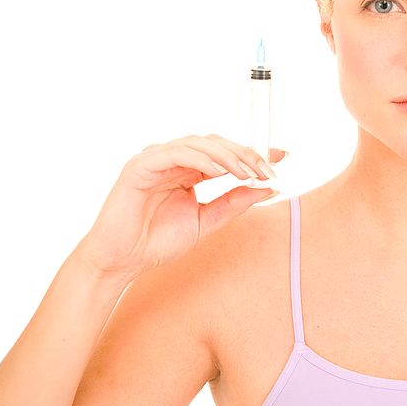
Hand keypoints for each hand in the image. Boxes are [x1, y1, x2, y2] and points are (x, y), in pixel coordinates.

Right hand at [75, 134, 286, 281]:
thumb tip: (268, 188)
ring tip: (248, 171)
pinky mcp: (140, 166)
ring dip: (227, 155)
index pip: (226, 153)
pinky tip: (218, 171)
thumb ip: (233, 203)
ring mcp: (156, 160)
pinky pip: (174, 153)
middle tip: (268, 168)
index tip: (283, 157)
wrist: (123, 262)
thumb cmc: (158, 242)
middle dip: (246, 153)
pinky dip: (199, 158)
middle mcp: (174, 161)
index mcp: (189, 171)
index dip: (254, 152)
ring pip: (199, 144)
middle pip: (216, 143)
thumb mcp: (206, 221)